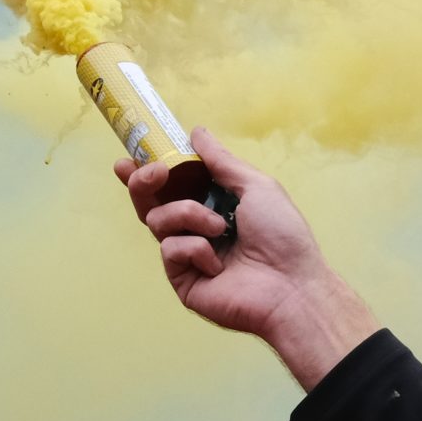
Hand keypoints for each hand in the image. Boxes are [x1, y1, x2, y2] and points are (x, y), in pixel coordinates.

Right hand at [117, 127, 376, 387]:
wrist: (292, 287)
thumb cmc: (283, 236)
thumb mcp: (256, 187)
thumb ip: (222, 161)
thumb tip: (196, 133)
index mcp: (213, 206)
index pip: (171, 186)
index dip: (146, 172)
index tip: (129, 158)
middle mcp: (196, 229)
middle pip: (150, 202)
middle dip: (144, 182)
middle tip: (155, 172)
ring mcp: (187, 256)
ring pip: (158, 220)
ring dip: (187, 215)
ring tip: (220, 229)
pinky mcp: (182, 280)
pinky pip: (170, 249)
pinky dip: (194, 248)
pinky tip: (218, 263)